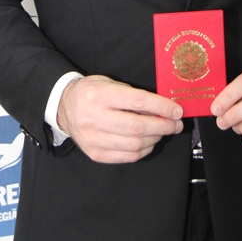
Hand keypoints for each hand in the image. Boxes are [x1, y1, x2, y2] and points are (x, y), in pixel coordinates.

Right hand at [57, 75, 183, 163]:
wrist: (64, 107)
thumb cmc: (91, 92)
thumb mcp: (110, 83)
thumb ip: (133, 95)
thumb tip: (162, 108)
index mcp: (100, 95)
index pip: (137, 102)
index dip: (161, 107)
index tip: (176, 110)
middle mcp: (95, 118)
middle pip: (137, 127)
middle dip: (163, 126)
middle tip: (176, 124)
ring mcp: (94, 138)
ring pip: (134, 144)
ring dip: (155, 139)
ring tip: (163, 132)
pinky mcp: (95, 153)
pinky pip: (126, 156)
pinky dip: (143, 150)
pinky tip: (149, 142)